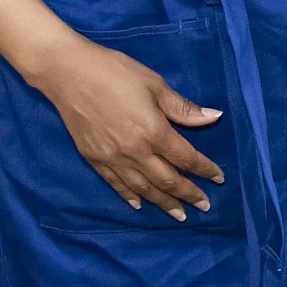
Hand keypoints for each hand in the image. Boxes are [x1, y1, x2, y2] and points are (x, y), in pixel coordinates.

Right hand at [36, 42, 223, 219]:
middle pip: (167, 180)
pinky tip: (139, 204)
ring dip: (163, 203)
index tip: (218, 179)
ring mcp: (112, 158)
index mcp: (154, 131)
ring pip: (143, 188)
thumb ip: (183, 108)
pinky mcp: (94, 158)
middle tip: (204, 206)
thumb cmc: (115, 72)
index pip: (186, 158)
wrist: (68, 73)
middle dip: (188, 194)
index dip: (204, 170)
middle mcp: (135, 151)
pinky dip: (130, 196)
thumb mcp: (155, 85)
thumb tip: (214, 117)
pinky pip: (116, 184)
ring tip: (179, 215)